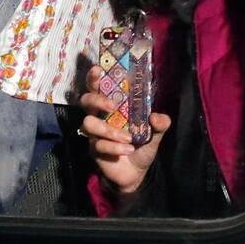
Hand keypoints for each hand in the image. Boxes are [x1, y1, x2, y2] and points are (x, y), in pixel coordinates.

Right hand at [78, 65, 170, 195]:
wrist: (136, 173)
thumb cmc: (142, 146)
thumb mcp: (155, 134)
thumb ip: (159, 124)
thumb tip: (157, 116)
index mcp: (112, 107)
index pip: (99, 88)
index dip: (94, 78)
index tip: (98, 70)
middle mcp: (99, 116)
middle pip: (85, 100)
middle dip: (96, 100)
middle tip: (112, 106)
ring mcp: (94, 133)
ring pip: (89, 123)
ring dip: (108, 130)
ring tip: (128, 138)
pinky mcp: (94, 149)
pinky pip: (99, 145)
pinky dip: (115, 148)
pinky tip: (128, 150)